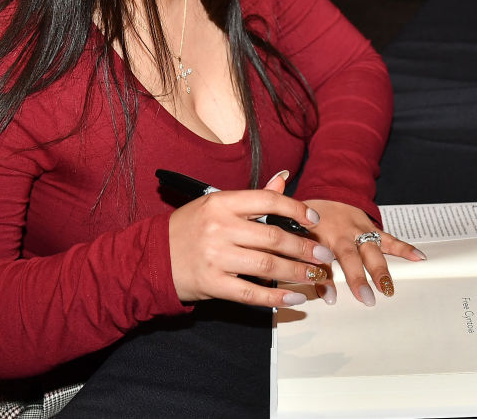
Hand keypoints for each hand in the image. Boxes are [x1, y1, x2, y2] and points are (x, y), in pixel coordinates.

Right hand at [168, 172, 334, 307]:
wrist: (152, 257)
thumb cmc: (188, 229)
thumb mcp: (216, 205)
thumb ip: (252, 198)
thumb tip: (284, 179)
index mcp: (222, 202)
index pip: (268, 201)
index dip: (296, 209)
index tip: (315, 220)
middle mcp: (219, 227)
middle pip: (273, 237)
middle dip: (305, 248)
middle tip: (324, 256)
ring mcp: (215, 257)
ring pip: (267, 265)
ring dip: (297, 273)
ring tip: (315, 276)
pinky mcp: (212, 284)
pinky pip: (252, 293)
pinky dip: (276, 297)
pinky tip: (294, 298)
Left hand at [303, 199, 425, 306]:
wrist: (327, 192)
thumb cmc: (310, 219)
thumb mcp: (297, 234)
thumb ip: (297, 256)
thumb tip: (291, 281)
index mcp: (318, 235)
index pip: (320, 260)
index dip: (325, 280)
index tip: (330, 298)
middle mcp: (340, 232)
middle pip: (349, 256)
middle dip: (357, 277)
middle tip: (365, 297)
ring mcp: (358, 230)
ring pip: (370, 249)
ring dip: (380, 268)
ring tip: (388, 287)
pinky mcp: (371, 227)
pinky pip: (388, 239)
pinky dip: (404, 248)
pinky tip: (418, 257)